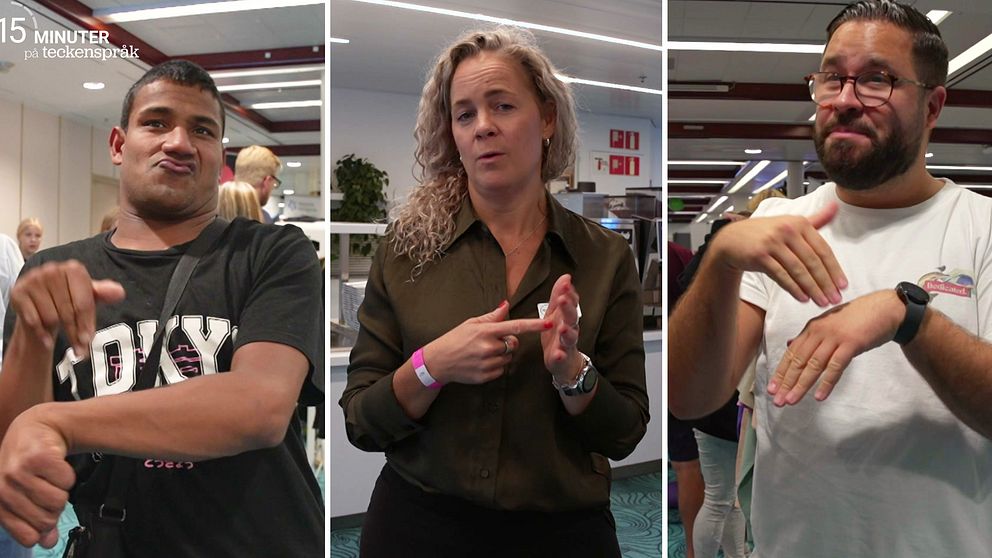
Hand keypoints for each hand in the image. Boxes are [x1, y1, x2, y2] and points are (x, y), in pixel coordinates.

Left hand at [0, 406, 74, 547]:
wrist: (36, 428)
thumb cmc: (28, 464)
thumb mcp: (26, 495)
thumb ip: (38, 521)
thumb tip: (49, 542)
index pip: (28, 537)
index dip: (43, 527)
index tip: (43, 514)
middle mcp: (2, 490)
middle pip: (46, 520)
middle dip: (55, 507)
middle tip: (49, 489)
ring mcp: (18, 473)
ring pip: (58, 501)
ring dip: (62, 489)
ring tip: (50, 476)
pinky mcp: (38, 458)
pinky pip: (67, 481)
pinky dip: (68, 474)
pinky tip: (56, 464)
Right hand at [11, 260, 124, 356]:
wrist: (40, 303)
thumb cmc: (69, 299)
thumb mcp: (88, 297)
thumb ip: (103, 295)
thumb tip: (119, 292)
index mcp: (74, 269)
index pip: (83, 302)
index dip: (87, 323)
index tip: (89, 341)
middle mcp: (52, 269)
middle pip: (68, 311)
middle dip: (75, 333)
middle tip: (80, 351)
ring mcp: (33, 279)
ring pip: (50, 316)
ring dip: (57, 331)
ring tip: (59, 333)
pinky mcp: (18, 292)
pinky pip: (33, 319)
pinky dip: (41, 333)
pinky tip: (47, 340)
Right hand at [424, 301, 550, 384]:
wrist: (439, 361)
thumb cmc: (455, 339)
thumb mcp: (471, 323)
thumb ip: (492, 316)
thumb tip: (506, 305)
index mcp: (486, 331)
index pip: (516, 327)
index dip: (535, 325)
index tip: (549, 323)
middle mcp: (488, 347)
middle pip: (514, 344)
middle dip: (508, 342)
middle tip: (491, 341)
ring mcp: (487, 363)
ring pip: (508, 358)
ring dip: (501, 355)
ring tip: (483, 353)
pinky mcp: (486, 376)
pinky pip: (501, 370)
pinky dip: (495, 366)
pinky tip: (481, 362)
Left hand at [541, 274, 583, 382]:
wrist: (564, 361)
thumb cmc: (558, 333)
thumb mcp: (555, 312)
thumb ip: (559, 295)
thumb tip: (566, 276)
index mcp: (567, 316)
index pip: (572, 303)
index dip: (569, 294)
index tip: (566, 284)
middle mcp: (570, 328)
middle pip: (572, 317)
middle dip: (568, 308)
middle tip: (563, 300)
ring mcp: (566, 343)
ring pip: (570, 337)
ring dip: (567, 332)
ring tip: (562, 328)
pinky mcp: (561, 357)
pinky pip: (561, 356)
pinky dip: (560, 355)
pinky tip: (558, 354)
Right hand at [712, 202, 846, 306]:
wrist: (732, 240)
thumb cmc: (765, 233)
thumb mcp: (790, 223)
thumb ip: (814, 219)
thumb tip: (836, 206)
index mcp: (799, 223)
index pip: (822, 249)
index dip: (834, 269)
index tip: (842, 285)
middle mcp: (787, 230)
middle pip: (812, 261)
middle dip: (825, 283)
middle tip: (835, 299)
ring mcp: (772, 243)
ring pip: (798, 270)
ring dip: (812, 289)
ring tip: (821, 302)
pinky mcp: (760, 256)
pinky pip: (781, 275)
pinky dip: (793, 288)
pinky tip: (803, 298)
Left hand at [768, 289, 904, 405]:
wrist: (886, 308)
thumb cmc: (857, 318)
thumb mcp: (829, 324)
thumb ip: (809, 336)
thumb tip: (789, 344)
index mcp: (812, 328)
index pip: (792, 353)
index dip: (781, 372)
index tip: (772, 389)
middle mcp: (819, 332)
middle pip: (798, 361)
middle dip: (786, 382)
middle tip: (777, 400)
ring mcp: (835, 337)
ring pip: (813, 365)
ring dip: (801, 385)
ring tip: (791, 400)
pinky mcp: (851, 343)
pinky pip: (836, 366)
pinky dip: (826, 382)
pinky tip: (819, 396)